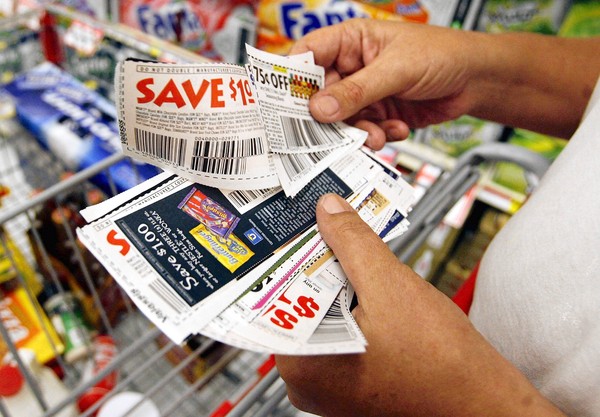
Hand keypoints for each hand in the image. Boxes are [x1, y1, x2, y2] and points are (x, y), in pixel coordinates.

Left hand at [275, 194, 565, 416]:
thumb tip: (329, 210)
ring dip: (341, 284)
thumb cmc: (443, 366)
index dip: (294, 253)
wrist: (483, 404)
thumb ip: (353, 242)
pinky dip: (353, 306)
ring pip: (323, 316)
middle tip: (333, 229)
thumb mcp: (391, 286)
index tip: (303, 224)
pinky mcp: (351, 382)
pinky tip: (372, 289)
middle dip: (321, 265)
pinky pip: (340, 332)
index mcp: (303, 365)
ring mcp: (330, 384)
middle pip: (301, 304)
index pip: (277, 295)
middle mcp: (308, 381)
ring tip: (357, 256)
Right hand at [290, 19, 481, 149]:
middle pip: (320, 96)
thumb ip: (358, 91)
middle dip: (330, 117)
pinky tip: (396, 129)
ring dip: (357, 131)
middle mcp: (353, 68)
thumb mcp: (396, 69)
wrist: (476, 80)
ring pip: (342, 120)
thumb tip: (320, 108)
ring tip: (375, 134)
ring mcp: (365, 93)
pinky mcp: (379, 114)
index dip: (292, 78)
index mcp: (350, 41)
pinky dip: (377, 136)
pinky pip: (364, 131)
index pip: (308, 55)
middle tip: (332, 133)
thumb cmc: (442, 54)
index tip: (284, 104)